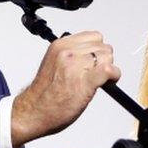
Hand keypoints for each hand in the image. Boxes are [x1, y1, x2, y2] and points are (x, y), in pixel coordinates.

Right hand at [11, 31, 120, 147]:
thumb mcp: (54, 63)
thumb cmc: (44, 93)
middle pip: (103, 46)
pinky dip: (113, 76)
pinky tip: (106, 83)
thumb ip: (71, 54)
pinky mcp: (84, 81)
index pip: (93, 36)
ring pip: (108, 57)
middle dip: (103, 60)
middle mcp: (67, 52)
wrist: (34, 111)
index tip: (92, 61)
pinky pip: (109, 70)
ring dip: (107, 69)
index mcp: (59, 45)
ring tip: (96, 80)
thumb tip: (91, 54)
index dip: (96, 50)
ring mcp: (75, 65)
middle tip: (94, 73)